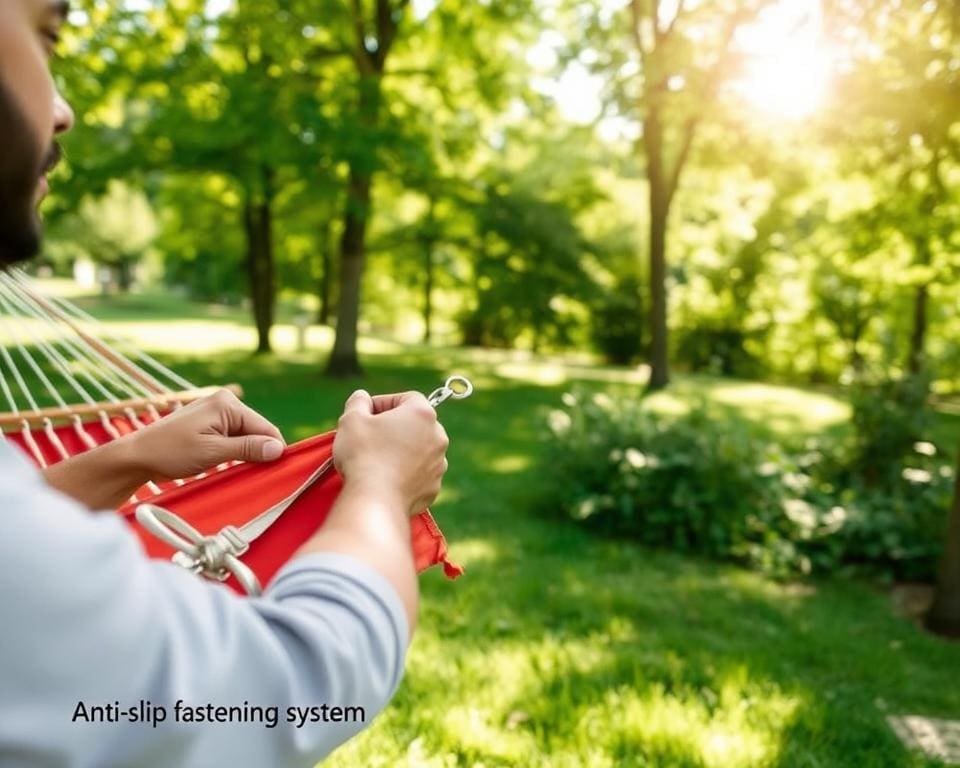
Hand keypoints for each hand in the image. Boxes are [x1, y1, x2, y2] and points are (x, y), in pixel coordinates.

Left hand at [128, 389, 285, 480]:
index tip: (276, 472)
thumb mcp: (212, 452)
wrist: (136, 456)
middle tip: (250, 474)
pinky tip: (225, 464)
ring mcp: (217, 412)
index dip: (273, 450)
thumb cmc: (170, 452)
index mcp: (227, 404)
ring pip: (246, 436)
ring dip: (245, 454)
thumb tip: (278, 449)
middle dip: (258, 452)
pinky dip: (234, 452)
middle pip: (257, 431)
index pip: (265, 427)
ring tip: (232, 469)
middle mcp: (224, 402)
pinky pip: (234, 437)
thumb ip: (247, 448)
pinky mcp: (210, 423)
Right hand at [333, 389, 449, 514]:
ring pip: (418, 450)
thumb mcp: (352, 418)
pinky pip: (418, 474)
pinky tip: (385, 478)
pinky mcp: (433, 487)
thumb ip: (358, 401)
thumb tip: (362, 398)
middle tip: (369, 437)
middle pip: (415, 424)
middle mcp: (438, 436)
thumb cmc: (364, 454)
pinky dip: (405, 474)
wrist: (376, 500)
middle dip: (393, 428)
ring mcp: (439, 464)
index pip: (406, 398)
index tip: (366, 416)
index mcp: (423, 413)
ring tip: (376, 460)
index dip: (383, 403)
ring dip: (401, 451)